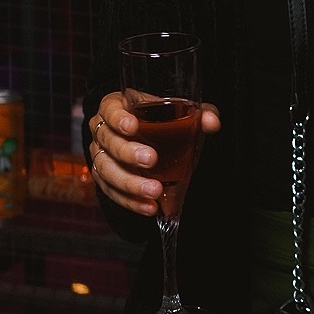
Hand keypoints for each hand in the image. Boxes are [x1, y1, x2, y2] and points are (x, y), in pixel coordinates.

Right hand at [88, 90, 222, 216]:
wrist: (147, 140)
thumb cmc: (159, 120)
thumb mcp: (177, 112)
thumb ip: (198, 115)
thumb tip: (212, 122)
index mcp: (115, 107)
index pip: (110, 109)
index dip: (118, 118)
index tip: (132, 127)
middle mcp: (102, 131)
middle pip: (108, 142)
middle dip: (128, 153)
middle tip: (151, 160)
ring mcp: (100, 156)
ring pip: (107, 170)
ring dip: (130, 183)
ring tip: (153, 191)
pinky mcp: (104, 180)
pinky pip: (112, 192)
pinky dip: (131, 202)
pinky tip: (149, 206)